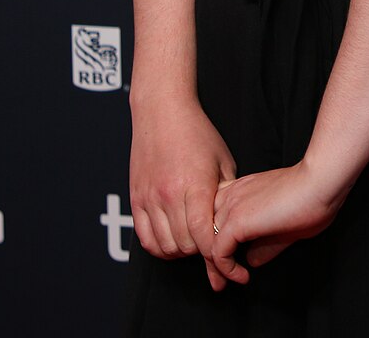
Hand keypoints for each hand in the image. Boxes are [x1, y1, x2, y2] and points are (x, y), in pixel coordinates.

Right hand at [129, 95, 234, 262]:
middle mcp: (169, 194)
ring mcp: (149, 198)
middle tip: (211, 244)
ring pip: (164, 246)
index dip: (216, 252)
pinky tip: (172, 239)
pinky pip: (144, 238)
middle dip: (201, 251)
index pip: (204, 235)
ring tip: (193, 241)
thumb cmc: (198, 134)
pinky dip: (159, 247)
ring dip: (181, 250)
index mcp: (195, 184)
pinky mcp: (135, 199)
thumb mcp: (223, 161)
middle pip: (185, 245)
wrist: (162, 112)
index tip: (226, 256)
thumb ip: (226, 194)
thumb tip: (233, 222)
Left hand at [203, 160, 345, 289]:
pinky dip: (225, 270)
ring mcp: (231, 206)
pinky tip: (242, 276)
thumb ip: (265, 243)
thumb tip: (252, 261)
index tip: (231, 262)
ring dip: (215, 267)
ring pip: (205, 241)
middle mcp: (231, 194)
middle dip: (210, 257)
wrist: (320, 183)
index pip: (214, 216)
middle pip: (205, 229)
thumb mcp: (285, 227)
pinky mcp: (236, 221)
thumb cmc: (312, 198)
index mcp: (241, 190)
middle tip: (219, 281)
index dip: (217, 241)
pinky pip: (216, 253)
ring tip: (227, 283)